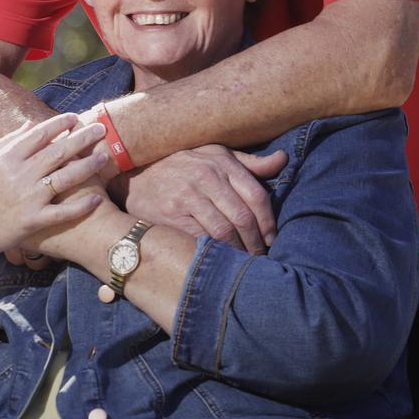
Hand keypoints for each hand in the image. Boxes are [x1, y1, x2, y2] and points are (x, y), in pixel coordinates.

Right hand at [0, 113, 108, 264]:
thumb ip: (6, 142)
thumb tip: (30, 124)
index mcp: (7, 159)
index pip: (39, 135)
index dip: (60, 124)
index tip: (75, 117)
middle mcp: (20, 176)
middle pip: (58, 151)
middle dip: (82, 138)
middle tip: (101, 128)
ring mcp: (28, 199)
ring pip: (65, 178)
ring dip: (88, 166)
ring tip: (105, 156)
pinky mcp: (33, 221)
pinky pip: (62, 212)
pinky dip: (81, 206)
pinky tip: (96, 199)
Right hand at [115, 145, 286, 253]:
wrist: (135, 177)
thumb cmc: (183, 167)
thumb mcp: (214, 157)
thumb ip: (249, 163)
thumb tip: (283, 160)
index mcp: (222, 163)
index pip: (256, 196)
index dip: (268, 223)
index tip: (271, 239)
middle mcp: (206, 176)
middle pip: (243, 217)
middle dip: (256, 242)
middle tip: (259, 256)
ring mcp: (188, 195)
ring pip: (224, 231)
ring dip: (238, 251)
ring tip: (243, 261)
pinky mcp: (172, 214)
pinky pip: (201, 238)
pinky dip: (215, 251)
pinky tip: (220, 259)